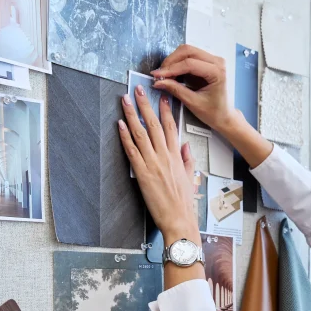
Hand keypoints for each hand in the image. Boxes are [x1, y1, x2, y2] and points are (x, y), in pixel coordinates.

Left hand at [118, 86, 199, 244]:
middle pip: (155, 125)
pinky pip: (132, 150)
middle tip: (138, 90)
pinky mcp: (143, 173)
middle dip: (146, 106)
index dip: (166, 111)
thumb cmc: (184, 203)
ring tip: (126, 100)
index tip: (162, 98)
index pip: (172, 128)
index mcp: (177, 157)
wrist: (179, 220)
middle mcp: (165, 157)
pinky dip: (125, 136)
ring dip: (133, 115)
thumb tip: (185, 147)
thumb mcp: (190, 178)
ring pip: (141, 134)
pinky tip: (120, 124)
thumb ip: (187, 160)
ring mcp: (153, 163)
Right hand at [151, 45, 236, 133]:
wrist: (224, 115)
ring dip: (173, 61)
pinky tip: (171, 74)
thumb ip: (176, 90)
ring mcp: (213, 59)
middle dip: (170, 61)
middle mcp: (217, 61)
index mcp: (217, 72)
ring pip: (187, 51)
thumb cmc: (213, 112)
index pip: (189, 63)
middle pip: (187, 51)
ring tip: (164, 75)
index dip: (171, 68)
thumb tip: (158, 81)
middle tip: (159, 74)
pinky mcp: (207, 61)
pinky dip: (178, 63)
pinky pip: (189, 56)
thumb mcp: (193, 103)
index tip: (156, 75)